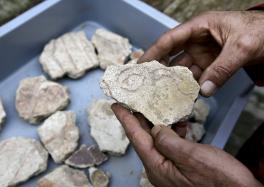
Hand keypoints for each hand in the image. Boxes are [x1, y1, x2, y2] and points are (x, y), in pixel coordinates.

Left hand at [112, 104, 261, 186]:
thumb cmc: (220, 182)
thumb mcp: (191, 157)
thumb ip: (168, 141)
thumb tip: (154, 128)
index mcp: (158, 167)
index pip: (136, 138)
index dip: (125, 119)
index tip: (116, 105)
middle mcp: (160, 168)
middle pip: (144, 138)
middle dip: (138, 118)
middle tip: (133, 101)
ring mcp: (170, 168)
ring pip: (158, 140)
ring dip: (158, 123)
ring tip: (158, 107)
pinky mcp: (181, 167)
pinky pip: (170, 145)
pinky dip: (172, 132)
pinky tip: (179, 124)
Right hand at [139, 11, 263, 95]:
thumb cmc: (261, 31)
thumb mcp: (242, 47)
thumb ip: (223, 69)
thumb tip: (204, 91)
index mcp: (199, 26)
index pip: (169, 40)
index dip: (153, 53)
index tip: (140, 66)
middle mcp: (196, 40)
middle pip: (172, 56)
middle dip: (160, 70)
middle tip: (147, 85)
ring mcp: (203, 54)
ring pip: (183, 70)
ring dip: (175, 82)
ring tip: (163, 96)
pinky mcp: (210, 65)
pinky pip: (197, 77)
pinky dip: (190, 87)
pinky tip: (184, 97)